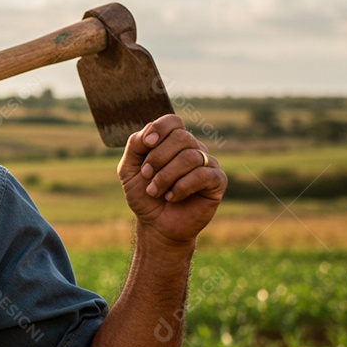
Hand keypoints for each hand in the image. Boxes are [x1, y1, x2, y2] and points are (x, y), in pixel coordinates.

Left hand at [117, 114, 226, 245]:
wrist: (156, 225)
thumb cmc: (144, 195)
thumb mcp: (129, 169)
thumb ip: (134, 146)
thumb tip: (147, 131)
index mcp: (173, 142)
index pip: (173, 121)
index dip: (160, 129)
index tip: (146, 144)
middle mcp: (193, 148)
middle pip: (181, 137)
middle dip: (158, 158)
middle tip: (146, 176)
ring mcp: (207, 164)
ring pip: (190, 157)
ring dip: (166, 176)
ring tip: (155, 191)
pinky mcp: (217, 181)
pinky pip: (202, 175)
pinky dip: (182, 187)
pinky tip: (172, 197)